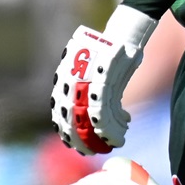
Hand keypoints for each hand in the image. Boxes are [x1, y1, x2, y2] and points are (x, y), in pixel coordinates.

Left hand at [50, 6, 156, 152]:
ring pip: (91, 117)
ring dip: (104, 134)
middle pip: (72, 117)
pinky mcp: (104, 76)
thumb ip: (88, 96)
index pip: (60, 111)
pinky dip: (114, 125)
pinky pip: (106, 110)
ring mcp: (88, 77)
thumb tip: (91, 123)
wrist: (124, 33)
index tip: (74, 146)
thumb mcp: (95, 77)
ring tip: (116, 140)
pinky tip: (123, 130)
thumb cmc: (111, 57)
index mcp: (66, 78)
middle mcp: (72, 78)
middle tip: (92, 151)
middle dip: (82, 138)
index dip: (67, 131)